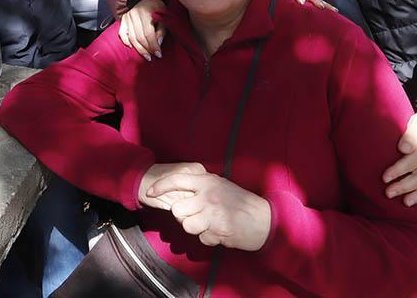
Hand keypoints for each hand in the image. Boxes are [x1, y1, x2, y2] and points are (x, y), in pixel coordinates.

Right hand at [119, 0, 164, 60]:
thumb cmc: (156, 8)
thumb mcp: (163, 16)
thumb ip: (162, 30)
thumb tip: (158, 43)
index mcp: (145, 13)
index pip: (149, 33)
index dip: (154, 45)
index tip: (159, 54)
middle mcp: (134, 15)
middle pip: (139, 37)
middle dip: (146, 49)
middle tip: (152, 57)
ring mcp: (127, 17)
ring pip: (131, 37)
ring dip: (138, 49)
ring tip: (146, 56)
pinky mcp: (123, 20)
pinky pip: (122, 33)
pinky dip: (126, 41)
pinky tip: (131, 47)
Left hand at [148, 163, 271, 251]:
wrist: (266, 219)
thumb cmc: (242, 203)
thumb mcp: (221, 186)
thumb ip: (202, 188)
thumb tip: (181, 193)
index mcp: (208, 181)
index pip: (177, 179)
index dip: (161, 186)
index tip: (150, 192)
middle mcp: (208, 195)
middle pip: (177, 210)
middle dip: (184, 216)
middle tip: (197, 216)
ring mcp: (213, 212)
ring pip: (187, 226)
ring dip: (197, 229)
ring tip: (211, 224)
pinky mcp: (219, 228)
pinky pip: (202, 238)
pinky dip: (210, 238)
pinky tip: (222, 232)